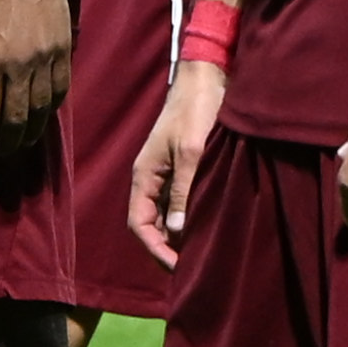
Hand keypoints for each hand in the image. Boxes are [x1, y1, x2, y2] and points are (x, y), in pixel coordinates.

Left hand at [0, 0, 74, 144]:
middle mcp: (20, 64)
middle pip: (17, 117)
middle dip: (9, 142)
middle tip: (3, 156)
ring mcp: (46, 59)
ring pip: (42, 109)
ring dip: (32, 132)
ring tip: (23, 145)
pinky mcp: (64, 52)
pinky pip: (60, 90)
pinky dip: (51, 109)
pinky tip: (44, 118)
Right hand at [131, 60, 227, 267]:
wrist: (206, 80)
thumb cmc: (196, 112)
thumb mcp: (190, 153)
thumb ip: (182, 191)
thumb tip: (176, 230)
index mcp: (144, 176)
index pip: (138, 224)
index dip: (155, 249)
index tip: (178, 266)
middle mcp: (151, 180)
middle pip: (151, 225)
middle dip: (168, 248)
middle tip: (194, 267)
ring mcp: (166, 175)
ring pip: (166, 216)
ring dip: (181, 236)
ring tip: (203, 252)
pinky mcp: (182, 170)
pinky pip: (180, 203)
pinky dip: (190, 219)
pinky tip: (209, 228)